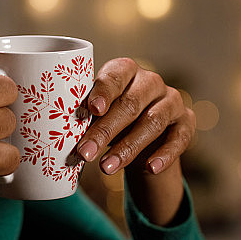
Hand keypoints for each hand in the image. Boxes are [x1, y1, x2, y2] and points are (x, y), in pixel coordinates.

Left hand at [76, 58, 194, 224]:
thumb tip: (54, 137)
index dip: (103, 91)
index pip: (115, 75)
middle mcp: (151, 82)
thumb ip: (85, 118)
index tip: (91, 110)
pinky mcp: (186, 123)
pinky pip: (179, 139)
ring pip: (153, 122)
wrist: (145, 142)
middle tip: (84, 153)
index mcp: (126, 71)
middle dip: (106, 131)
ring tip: (106, 168)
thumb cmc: (112, 122)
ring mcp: (172, 101)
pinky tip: (150, 168)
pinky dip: (165, 154)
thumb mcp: (97, 116)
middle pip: (131, 103)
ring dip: (128, 147)